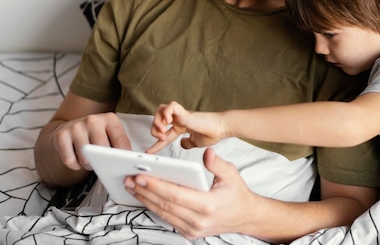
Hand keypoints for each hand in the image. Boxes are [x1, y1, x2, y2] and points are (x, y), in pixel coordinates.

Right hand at [52, 112, 130, 170]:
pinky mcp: (61, 135)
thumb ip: (121, 145)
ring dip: (88, 165)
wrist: (70, 127)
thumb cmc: (97, 135)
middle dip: (103, 163)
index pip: (121, 142)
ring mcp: (76, 126)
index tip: (122, 165)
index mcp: (110, 118)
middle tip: (102, 162)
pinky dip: (74, 166)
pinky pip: (69, 160)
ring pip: (86, 158)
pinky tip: (77, 159)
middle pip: (102, 151)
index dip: (122, 158)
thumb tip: (128, 163)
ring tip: (90, 159)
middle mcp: (93, 120)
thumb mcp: (111, 134)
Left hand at [124, 147, 257, 239]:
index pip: (175, 195)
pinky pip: (167, 219)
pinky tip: (145, 197)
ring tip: (132, 187)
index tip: (141, 176)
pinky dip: (154, 207)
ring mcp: (193, 229)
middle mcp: (198, 220)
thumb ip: (217, 163)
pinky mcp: (189, 232)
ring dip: (145, 200)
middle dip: (144, 191)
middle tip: (129, 179)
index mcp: (208, 204)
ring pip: (163, 214)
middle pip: (165, 205)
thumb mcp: (231, 174)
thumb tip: (206, 153)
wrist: (245, 217)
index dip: (156, 186)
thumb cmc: (237, 193)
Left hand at [147, 101, 227, 153]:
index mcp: (181, 126)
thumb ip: (188, 143)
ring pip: (161, 110)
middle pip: (158, 118)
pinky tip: (168, 122)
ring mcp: (181, 114)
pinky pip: (170, 106)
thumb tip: (182, 144)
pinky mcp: (185, 112)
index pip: (164, 133)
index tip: (149, 152)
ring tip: (163, 131)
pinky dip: (165, 113)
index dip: (155, 144)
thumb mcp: (196, 143)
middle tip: (161, 139)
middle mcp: (179, 119)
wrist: (221, 129)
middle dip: (154, 130)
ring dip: (157, 121)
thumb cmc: (213, 133)